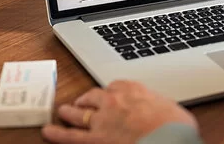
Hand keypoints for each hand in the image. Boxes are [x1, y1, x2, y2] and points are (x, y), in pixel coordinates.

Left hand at [42, 80, 197, 143]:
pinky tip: (47, 131)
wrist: (170, 137)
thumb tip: (160, 112)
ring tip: (64, 111)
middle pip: (94, 95)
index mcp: (133, 88)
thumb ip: (156, 106)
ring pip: (79, 112)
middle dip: (87, 98)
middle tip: (83, 101)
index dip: (111, 92)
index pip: (116, 85)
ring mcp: (101, 119)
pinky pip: (71, 136)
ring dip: (70, 111)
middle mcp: (113, 100)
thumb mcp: (169, 107)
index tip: (112, 95)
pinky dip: (57, 133)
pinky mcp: (94, 139)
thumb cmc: (175, 125)